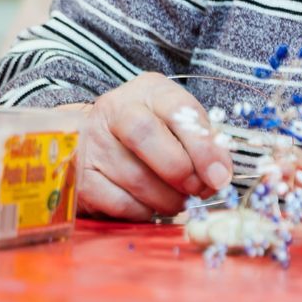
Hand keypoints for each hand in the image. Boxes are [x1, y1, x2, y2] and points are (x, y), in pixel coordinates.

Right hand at [72, 73, 233, 220]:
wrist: (95, 142)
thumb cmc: (152, 133)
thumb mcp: (179, 124)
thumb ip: (202, 142)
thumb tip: (220, 176)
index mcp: (148, 91)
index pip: (177, 111)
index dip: (202, 146)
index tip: (219, 175)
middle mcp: (114, 110)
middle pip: (146, 137)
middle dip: (180, 171)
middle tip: (198, 190)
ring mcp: (92, 143)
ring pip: (135, 177)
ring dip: (167, 198)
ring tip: (180, 201)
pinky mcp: (81, 179)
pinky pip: (120, 203)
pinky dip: (144, 211)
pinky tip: (153, 206)